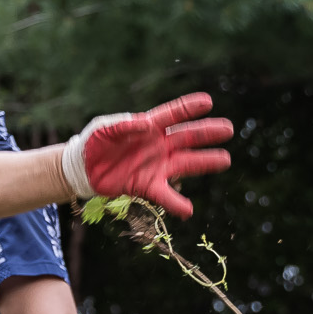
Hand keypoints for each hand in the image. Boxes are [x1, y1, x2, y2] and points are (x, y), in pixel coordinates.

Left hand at [61, 93, 233, 215]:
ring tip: (225, 160)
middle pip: (187, 137)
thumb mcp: (104, 127)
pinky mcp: (147, 185)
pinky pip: (165, 195)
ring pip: (185, 163)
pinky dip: (177, 204)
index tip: (208, 102)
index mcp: (149, 125)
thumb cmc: (96, 141)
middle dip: (207, 133)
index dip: (189, 108)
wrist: (84, 167)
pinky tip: (188, 211)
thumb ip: (123, 124)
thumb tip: (144, 124)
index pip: (173, 114)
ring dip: (205, 162)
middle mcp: (158, 144)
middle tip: (228, 129)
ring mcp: (156, 165)